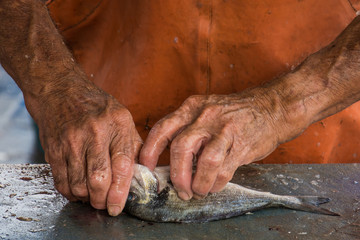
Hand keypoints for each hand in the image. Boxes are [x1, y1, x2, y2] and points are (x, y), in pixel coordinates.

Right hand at [32, 80, 141, 215]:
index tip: (119, 206)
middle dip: (102, 199)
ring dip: (86, 198)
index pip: (123, 164)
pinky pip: (61, 181)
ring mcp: (71, 141)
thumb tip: (143, 172)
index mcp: (117, 124)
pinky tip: (77, 189)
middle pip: (99, 179)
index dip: (121, 191)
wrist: (60, 90)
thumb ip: (134, 144)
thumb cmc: (96, 106)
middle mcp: (94, 133)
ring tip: (92, 196)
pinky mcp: (53, 148)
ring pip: (79, 184)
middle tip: (104, 204)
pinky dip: (70, 192)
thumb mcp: (122, 117)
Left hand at [140, 89, 301, 199]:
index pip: (162, 128)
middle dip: (177, 175)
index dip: (150, 151)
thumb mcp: (205, 110)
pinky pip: (223, 170)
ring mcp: (225, 129)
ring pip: (204, 161)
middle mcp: (205, 116)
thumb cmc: (233, 115)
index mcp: (191, 107)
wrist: (271, 108)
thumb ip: (187, 128)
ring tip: (198, 191)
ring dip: (198, 183)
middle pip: (181, 147)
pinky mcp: (241, 144)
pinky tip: (214, 185)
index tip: (147, 169)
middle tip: (180, 189)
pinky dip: (215, 184)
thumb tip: (169, 160)